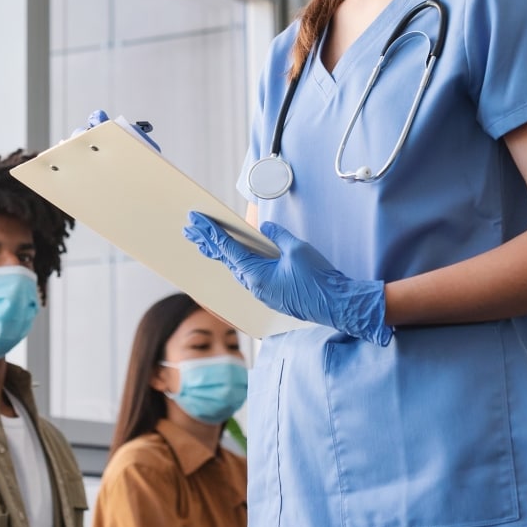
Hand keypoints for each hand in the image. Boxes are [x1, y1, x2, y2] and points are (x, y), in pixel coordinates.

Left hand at [184, 215, 390, 344]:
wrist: (337, 304)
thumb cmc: (319, 280)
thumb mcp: (297, 249)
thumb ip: (277, 237)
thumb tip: (265, 230)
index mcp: (257, 274)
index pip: (227, 248)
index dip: (210, 233)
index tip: (195, 221)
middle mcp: (255, 286)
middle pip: (226, 259)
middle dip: (207, 242)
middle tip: (189, 229)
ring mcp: (263, 293)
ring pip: (237, 269)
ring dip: (221, 253)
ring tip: (205, 241)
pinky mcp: (272, 296)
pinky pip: (250, 276)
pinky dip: (238, 263)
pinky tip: (235, 259)